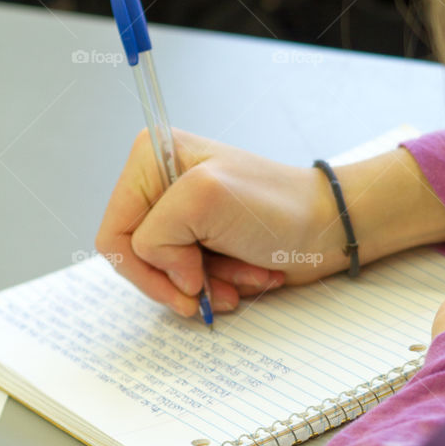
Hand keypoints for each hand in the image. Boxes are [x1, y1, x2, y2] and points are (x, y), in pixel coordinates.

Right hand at [96, 130, 444, 318]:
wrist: (329, 227)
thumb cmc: (278, 205)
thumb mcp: (205, 199)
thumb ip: (158, 232)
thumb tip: (169, 272)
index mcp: (151, 158)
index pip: (115, 232)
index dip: (146, 266)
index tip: (187, 279)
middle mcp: (161, 185)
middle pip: (139, 259)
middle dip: (182, 278)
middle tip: (214, 286)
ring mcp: (184, 216)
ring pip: (167, 275)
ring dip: (208, 285)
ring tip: (244, 277)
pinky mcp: (205, 241)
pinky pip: (192, 281)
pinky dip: (222, 286)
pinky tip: (251, 277)